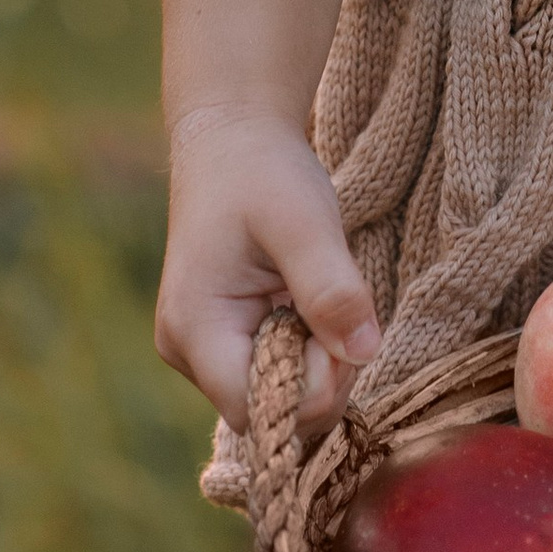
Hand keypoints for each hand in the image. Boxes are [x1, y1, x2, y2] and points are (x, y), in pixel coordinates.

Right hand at [156, 104, 380, 436]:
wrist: (232, 139)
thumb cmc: (263, 173)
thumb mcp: (305, 221)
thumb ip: (332, 288)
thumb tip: (363, 353)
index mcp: (197, 329)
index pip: (261, 411)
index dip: (315, 386)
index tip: (341, 328)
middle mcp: (189, 352)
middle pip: (273, 412)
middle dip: (323, 373)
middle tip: (339, 307)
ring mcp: (202, 350)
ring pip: (280, 395)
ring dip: (318, 359)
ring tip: (318, 295)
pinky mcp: (223, 341)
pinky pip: (276, 371)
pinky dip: (306, 348)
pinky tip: (306, 303)